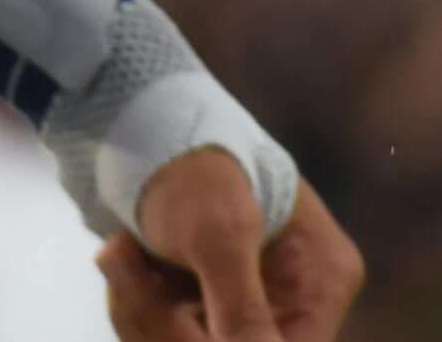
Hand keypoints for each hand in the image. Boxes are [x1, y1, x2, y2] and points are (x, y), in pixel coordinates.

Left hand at [97, 152, 364, 341]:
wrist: (140, 120)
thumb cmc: (190, 164)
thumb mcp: (219, 235)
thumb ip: (244, 310)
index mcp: (323, 279)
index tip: (184, 322)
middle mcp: (293, 299)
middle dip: (168, 325)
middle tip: (122, 261)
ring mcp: (246, 304)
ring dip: (142, 313)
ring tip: (118, 251)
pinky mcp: (202, 306)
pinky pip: (164, 335)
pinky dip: (135, 306)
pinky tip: (121, 257)